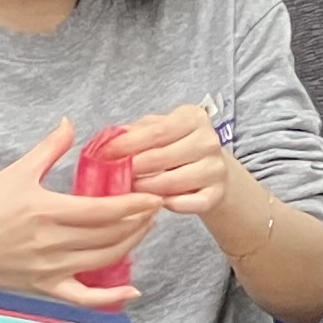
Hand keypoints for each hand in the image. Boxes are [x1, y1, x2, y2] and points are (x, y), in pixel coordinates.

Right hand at [0, 119, 161, 308]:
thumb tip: (69, 123)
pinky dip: (111, 299)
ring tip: (144, 229)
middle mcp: (53, 243)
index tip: (153, 196)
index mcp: (47, 210)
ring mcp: (51, 269)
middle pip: (110, 235)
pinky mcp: (45, 288)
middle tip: (155, 207)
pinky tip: (133, 291)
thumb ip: (47, 149)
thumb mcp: (14, 173)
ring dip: (132, 245)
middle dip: (138, 222)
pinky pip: (84, 299)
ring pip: (105, 260)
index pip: (102, 210)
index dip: (133, 204)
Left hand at [101, 102, 238, 216]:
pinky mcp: (217, 194)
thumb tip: (107, 143)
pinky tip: (156, 202)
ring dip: (146, 189)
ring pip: (173, 182)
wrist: (208, 169)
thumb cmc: (176, 146)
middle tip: (112, 177)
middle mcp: (208, 140)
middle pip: (162, 157)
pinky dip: (171, 205)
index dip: (128, 144)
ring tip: (129, 190)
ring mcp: (216, 168)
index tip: (104, 154)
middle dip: (133, 169)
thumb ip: (134, 133)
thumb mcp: (156, 131)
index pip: (157, 131)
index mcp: (193, 117)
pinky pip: (191, 204)